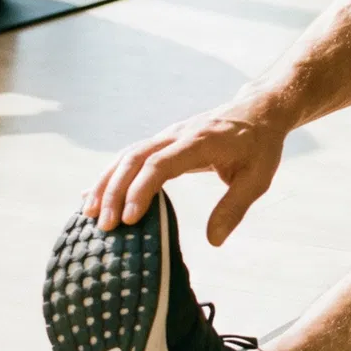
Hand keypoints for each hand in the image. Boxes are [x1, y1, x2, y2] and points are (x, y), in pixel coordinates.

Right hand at [85, 104, 286, 243]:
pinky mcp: (164, 140)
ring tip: (90, 214)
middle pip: (135, 157)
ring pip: (128, 155)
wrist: (260, 110)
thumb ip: (234, 207)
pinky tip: (94, 195)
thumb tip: (213, 241)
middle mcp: (178, 134)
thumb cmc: (260, 145)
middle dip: (115, 191)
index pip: (161, 163)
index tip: (131, 219)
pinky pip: (132, 155)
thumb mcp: (258, 177)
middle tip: (104, 226)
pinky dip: (111, 175)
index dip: (141, 190)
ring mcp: (168, 135)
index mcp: (200, 141)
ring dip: (107, 182)